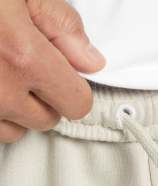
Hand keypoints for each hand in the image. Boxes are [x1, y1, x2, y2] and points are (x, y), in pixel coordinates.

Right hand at [0, 0, 104, 142]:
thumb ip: (60, 24)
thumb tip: (90, 59)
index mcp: (22, 56)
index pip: (77, 103)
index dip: (74, 89)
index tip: (65, 77)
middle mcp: (0, 90)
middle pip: (48, 119)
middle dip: (43, 97)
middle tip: (23, 67)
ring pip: (18, 130)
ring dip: (16, 110)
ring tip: (1, 75)